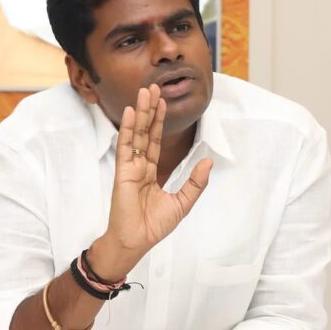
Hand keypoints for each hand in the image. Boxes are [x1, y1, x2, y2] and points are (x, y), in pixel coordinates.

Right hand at [94, 85, 211, 279]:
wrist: (137, 241)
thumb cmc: (154, 226)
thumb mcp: (182, 203)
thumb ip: (195, 183)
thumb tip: (208, 161)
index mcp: (151, 173)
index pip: (155, 141)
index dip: (159, 122)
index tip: (162, 102)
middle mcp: (139, 167)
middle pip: (145, 132)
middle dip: (149, 110)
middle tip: (152, 87)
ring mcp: (130, 168)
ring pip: (136, 134)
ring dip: (140, 113)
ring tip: (143, 92)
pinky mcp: (123, 173)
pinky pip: (126, 147)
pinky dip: (128, 129)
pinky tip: (130, 112)